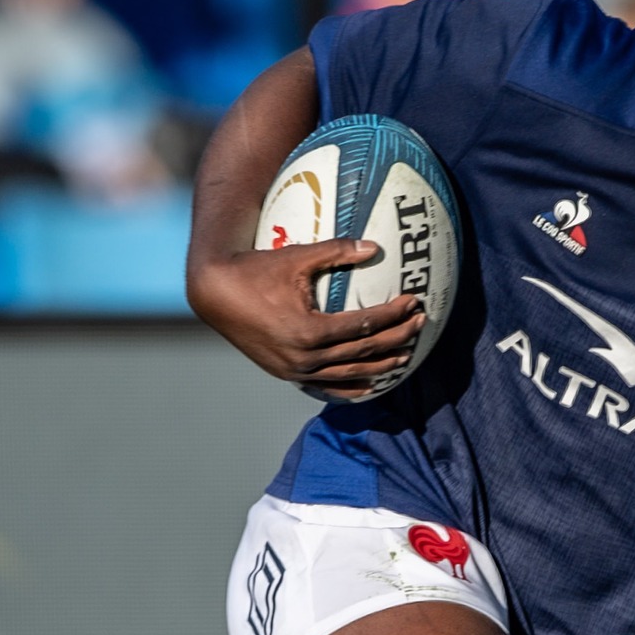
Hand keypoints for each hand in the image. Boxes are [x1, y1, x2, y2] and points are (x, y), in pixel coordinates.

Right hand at [189, 238, 424, 399]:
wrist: (215, 294)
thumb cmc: (255, 269)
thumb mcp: (296, 256)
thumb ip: (336, 251)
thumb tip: (374, 247)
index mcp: (310, 331)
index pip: (364, 326)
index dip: (393, 315)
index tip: (413, 302)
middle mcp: (305, 358)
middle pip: (363, 352)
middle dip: (396, 339)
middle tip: (419, 325)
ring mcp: (295, 371)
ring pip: (348, 374)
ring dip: (379, 367)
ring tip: (404, 358)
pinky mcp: (287, 374)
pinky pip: (324, 386)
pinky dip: (348, 387)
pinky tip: (368, 385)